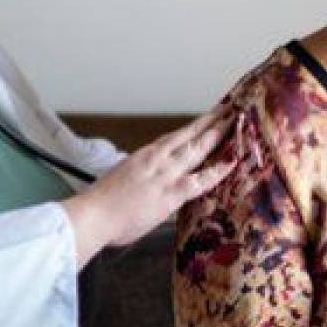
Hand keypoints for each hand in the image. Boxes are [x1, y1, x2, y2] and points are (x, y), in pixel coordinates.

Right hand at [61, 106, 235, 264]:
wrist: (93, 215)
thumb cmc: (100, 206)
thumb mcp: (120, 184)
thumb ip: (137, 182)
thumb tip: (143, 190)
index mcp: (142, 157)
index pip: (171, 139)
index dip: (189, 130)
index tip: (201, 122)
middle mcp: (156, 159)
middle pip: (188, 136)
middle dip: (209, 123)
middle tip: (226, 111)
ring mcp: (165, 174)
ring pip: (197, 149)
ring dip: (217, 135)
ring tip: (233, 123)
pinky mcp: (171, 193)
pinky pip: (201, 179)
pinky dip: (218, 170)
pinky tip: (232, 162)